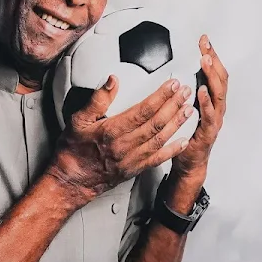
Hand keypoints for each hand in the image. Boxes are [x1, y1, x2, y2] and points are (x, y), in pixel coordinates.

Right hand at [50, 77, 193, 198]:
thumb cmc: (73, 150)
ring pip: (160, 139)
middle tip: (186, 92)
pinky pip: (158, 159)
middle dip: (174, 105)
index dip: (161, 96)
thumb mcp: (77, 120)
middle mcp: (125, 145)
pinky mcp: (135, 169)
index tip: (173, 85)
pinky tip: (184, 141)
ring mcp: (132, 159)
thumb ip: (97, 100)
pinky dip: (173, 150)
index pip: (143, 110)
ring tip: (189, 109)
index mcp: (112, 131)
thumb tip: (112, 80)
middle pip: (156, 123)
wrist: (72, 181)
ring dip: (177, 123)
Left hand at [171, 36, 228, 179]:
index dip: (212, 55)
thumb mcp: (186, 107)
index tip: (204, 40)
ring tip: (205, 61)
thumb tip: (176, 70)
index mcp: (212, 100)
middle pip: (221, 79)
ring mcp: (215, 119)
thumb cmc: (187, 134)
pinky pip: (209, 115)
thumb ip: (185, 90)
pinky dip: (206, 102)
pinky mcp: (208, 132)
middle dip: (214, 60)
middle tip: (205, 46)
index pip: (215, 72)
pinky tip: (201, 91)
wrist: (189, 163)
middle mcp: (217, 107)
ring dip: (212, 76)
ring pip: (218, 93)